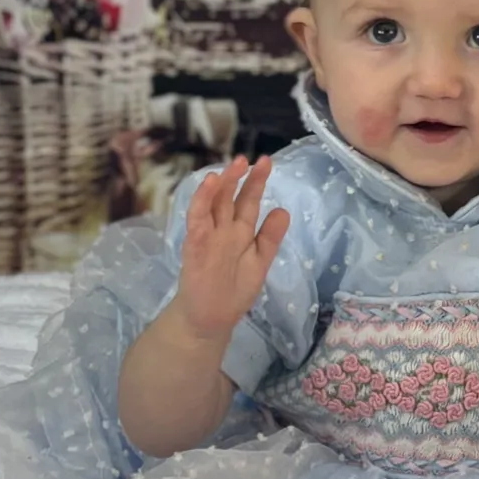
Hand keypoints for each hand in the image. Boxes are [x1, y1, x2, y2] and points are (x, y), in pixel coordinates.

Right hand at [173, 157, 289, 342]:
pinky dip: (201, 202)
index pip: (248, 201)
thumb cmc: (234, 291)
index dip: (256, 182)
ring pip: (212, 204)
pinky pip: (197, 221)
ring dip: (219, 186)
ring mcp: (208, 236)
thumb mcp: (259, 262)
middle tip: (246, 158)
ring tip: (228, 168)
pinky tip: (208, 185)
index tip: (265, 161)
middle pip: (230, 197)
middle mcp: (223, 229)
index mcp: (240, 231)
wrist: (210, 320)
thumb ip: (270, 237)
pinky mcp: (195, 247)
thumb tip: (283, 210)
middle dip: (237, 177)